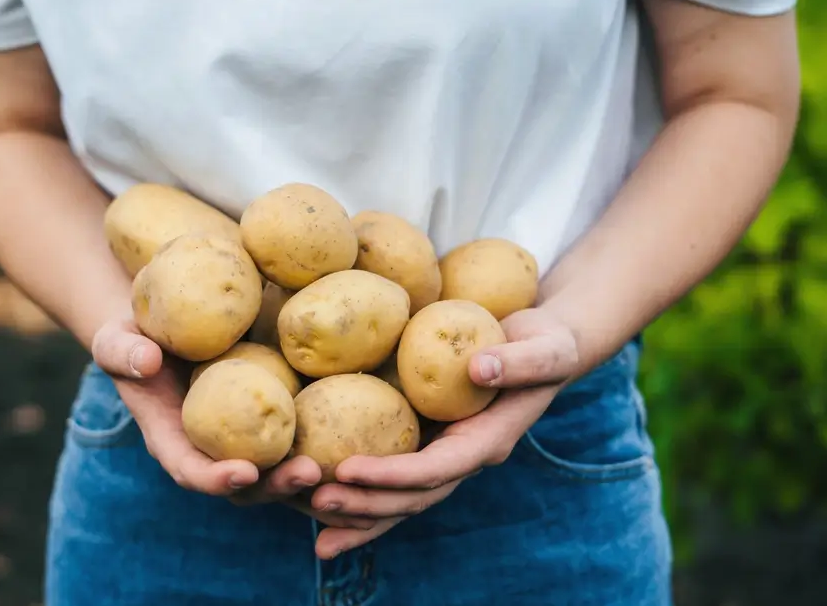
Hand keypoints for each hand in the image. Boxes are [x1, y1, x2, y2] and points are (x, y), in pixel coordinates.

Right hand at [92, 318, 374, 528]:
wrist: (164, 324)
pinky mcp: (274, 417)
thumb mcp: (116, 337)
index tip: (242, 473)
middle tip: (309, 474)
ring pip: (281, 468)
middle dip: (277, 485)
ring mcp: (246, 436)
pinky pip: (302, 436)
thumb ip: (121, 351)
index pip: (192, 471)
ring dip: (313, 476)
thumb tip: (146, 361)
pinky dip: (330, 444)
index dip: (216, 479)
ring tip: (345, 466)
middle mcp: (213, 447)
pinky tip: (367, 434)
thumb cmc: (135, 332)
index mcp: (173, 438)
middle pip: (247, 483)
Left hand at [307, 307, 579, 558]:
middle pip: (411, 496)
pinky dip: (359, 489)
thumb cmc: (546, 343)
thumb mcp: (546, 348)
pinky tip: (319, 495)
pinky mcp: (426, 438)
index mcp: (488, 442)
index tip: (349, 469)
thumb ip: (519, 361)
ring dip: (356, 509)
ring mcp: (443, 451)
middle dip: (365, 503)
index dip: (394, 475)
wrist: (543, 347)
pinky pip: (391, 472)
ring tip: (307, 511)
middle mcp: (463, 457)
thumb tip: (479, 368)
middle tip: (315, 499)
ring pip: (398, 496)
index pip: (437, 469)